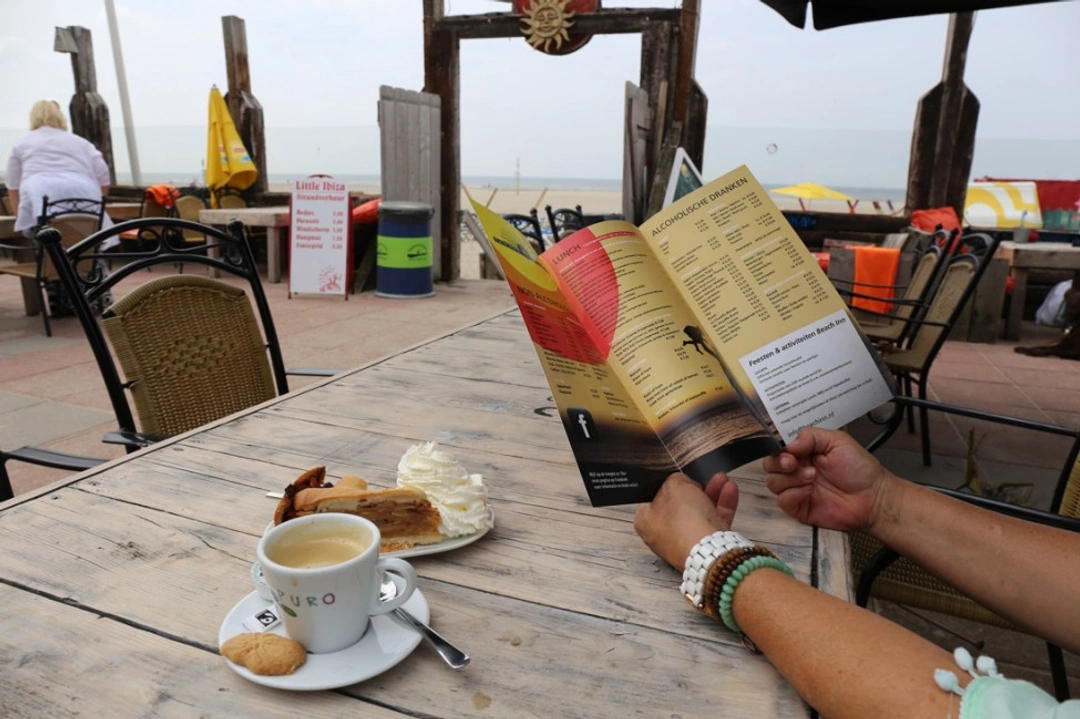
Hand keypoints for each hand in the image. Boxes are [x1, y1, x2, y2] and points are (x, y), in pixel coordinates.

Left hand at [634, 472, 739, 568]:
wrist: (709, 551)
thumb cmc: (684, 522)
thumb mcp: (675, 486)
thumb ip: (675, 479)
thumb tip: (681, 481)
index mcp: (646, 521)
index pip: (654, 498)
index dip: (667, 484)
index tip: (678, 476)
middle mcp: (663, 534)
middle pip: (680, 504)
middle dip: (696, 487)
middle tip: (701, 477)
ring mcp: (686, 541)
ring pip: (700, 511)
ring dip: (712, 493)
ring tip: (722, 479)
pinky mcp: (706, 546)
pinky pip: (714, 521)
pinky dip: (723, 505)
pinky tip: (730, 490)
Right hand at [763, 427, 896, 533]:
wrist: (873, 497)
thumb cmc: (859, 468)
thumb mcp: (837, 441)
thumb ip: (810, 436)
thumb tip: (788, 445)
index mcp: (804, 453)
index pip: (778, 449)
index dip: (779, 451)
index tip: (791, 454)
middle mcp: (796, 470)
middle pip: (769, 466)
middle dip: (778, 464)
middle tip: (795, 464)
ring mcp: (796, 490)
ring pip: (773, 483)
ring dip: (790, 479)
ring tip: (812, 478)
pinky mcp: (798, 508)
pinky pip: (782, 501)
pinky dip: (793, 495)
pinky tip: (809, 492)